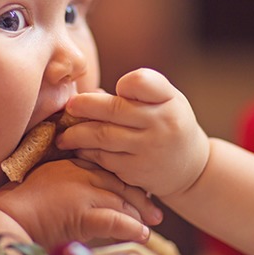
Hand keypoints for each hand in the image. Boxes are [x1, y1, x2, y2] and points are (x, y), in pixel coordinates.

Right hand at [0, 158, 161, 248]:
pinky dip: (130, 227)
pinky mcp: (81, 212)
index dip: (126, 180)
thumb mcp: (46, 180)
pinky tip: (142, 234)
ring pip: (121, 200)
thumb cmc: (20, 202)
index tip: (138, 190)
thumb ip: (66, 178)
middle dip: (140, 198)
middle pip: (120, 183)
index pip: (108, 168)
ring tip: (152, 224)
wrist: (6, 216)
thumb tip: (81, 191)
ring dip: (139, 214)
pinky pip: (114, 220)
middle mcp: (81, 171)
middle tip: (154, 210)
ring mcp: (82, 191)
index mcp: (72, 161)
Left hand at [56, 68, 209, 197]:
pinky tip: (78, 148)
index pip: (141, 82)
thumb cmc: (170, 124)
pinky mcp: (135, 172)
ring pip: (102, 136)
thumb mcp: (167, 100)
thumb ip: (137, 91)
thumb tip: (91, 93)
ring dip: (76, 133)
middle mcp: (160, 123)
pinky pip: (103, 158)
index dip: (126, 84)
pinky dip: (86, 152)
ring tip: (63, 133)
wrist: (191, 170)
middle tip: (69, 105)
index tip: (117, 88)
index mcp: (168, 100)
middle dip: (84, 106)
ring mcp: (147, 149)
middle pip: (113, 109)